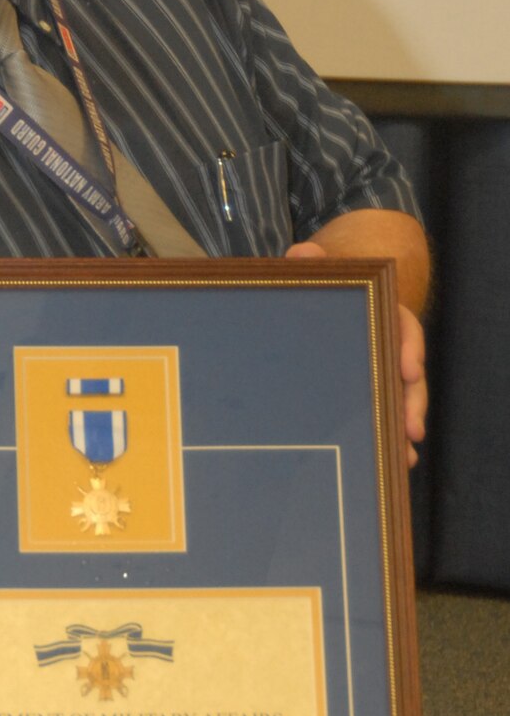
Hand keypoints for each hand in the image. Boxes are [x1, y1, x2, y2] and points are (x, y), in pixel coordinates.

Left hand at [285, 241, 426, 467]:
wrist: (316, 303)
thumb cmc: (319, 289)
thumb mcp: (314, 274)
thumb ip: (311, 265)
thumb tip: (302, 254)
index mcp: (382, 312)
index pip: (404, 327)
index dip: (409, 349)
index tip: (409, 371)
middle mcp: (389, 344)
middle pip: (410, 375)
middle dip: (413, 402)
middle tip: (412, 428)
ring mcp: (380, 371)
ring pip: (401, 400)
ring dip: (404, 427)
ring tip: (406, 456)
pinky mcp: (367, 392)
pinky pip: (383, 415)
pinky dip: (388, 438)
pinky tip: (391, 462)